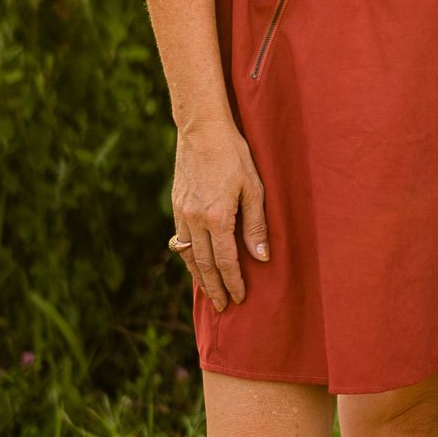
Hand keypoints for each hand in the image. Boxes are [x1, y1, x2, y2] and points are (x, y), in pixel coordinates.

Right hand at [172, 121, 268, 308]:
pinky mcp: (176, 205)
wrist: (202, 130)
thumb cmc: (235, 154)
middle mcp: (195, 220)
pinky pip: (180, 240)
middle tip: (223, 307)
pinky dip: (187, 257)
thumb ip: (256, 224)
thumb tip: (261, 256)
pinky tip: (194, 264)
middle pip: (204, 264)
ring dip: (199, 277)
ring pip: (188, 255)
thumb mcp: (254, 187)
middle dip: (214, 287)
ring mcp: (181, 213)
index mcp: (217, 217)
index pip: (226, 261)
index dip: (233, 282)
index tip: (239, 298)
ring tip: (209, 292)